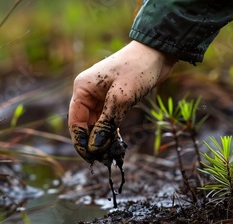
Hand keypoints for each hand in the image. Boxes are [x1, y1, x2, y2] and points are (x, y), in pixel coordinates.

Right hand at [68, 40, 176, 161]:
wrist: (157, 53)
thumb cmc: (137, 70)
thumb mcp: (121, 98)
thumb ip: (106, 123)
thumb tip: (95, 147)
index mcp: (82, 88)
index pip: (75, 121)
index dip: (81, 141)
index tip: (91, 158)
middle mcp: (88, 93)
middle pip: (84, 124)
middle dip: (93, 143)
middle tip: (104, 160)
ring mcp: (100, 96)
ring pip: (96, 124)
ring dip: (103, 139)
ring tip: (111, 155)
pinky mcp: (113, 100)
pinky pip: (107, 120)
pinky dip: (111, 132)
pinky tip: (117, 144)